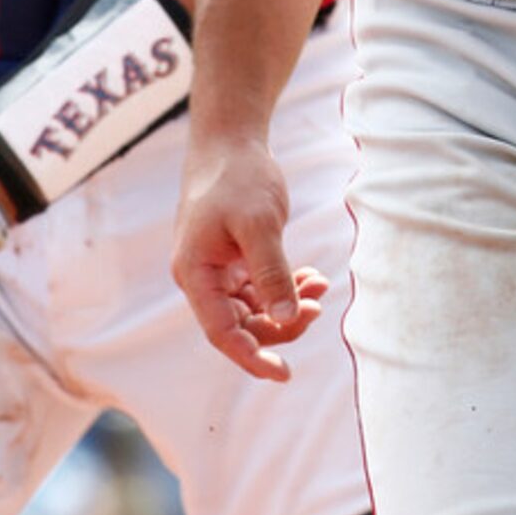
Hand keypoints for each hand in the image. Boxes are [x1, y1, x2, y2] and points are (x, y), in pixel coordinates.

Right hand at [172, 132, 324, 382]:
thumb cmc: (238, 177)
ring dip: (289, 305)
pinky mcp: (235, 260)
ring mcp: (219, 271)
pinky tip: (312, 276)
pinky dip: (287, 288)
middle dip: (281, 324)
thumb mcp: (258, 224)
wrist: (230, 142)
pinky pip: (262, 289)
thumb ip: (271, 273)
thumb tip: (286, 320)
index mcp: (195, 273)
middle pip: (242, 325)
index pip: (221, 332)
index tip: (283, 372)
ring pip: (255, 309)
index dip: (251, 356)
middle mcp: (203, 279)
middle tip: (316, 308)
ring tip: (320, 286)